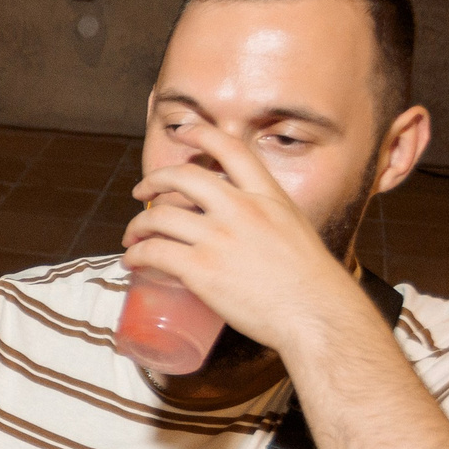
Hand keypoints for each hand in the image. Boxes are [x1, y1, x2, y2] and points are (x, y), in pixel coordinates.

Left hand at [121, 120, 375, 356]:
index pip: (230, 148)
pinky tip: (133, 261)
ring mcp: (219, 238)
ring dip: (137, 225)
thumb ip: (266, 216)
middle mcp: (241, 209)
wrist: (316, 314)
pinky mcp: (202, 270)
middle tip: (141, 191)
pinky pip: (154, 253)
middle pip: (182, 177)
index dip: (201, 134)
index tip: (182, 134)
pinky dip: (136, 255)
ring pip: (160, 217)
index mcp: (267, 195)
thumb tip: (244, 222)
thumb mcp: (294, 227)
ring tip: (132, 236)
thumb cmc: (311, 281)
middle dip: (153, 180)